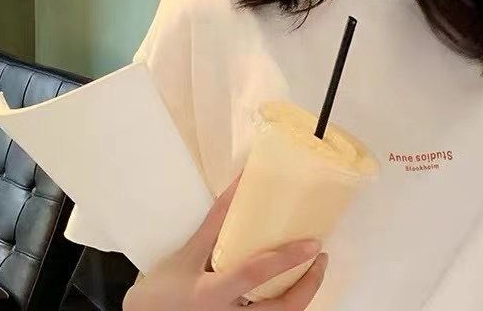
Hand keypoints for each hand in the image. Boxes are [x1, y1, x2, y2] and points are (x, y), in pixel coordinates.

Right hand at [123, 174, 328, 310]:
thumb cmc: (161, 290)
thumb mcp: (187, 254)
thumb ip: (216, 222)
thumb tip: (240, 183)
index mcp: (210, 295)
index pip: (255, 276)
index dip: (287, 259)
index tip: (313, 245)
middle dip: (309, 287)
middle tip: (321, 259)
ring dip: (300, 298)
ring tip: (311, 272)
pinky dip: (283, 305)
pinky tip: (288, 288)